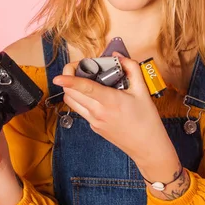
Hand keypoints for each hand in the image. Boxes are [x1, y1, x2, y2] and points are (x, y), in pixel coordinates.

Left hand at [53, 52, 177, 165]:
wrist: (147, 147)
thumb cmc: (147, 120)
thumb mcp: (143, 91)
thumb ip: (131, 68)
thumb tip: (118, 56)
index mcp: (110, 101)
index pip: (85, 88)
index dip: (69, 81)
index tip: (57, 77)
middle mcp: (98, 112)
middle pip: (71, 93)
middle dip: (69, 77)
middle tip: (82, 67)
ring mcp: (93, 121)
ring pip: (72, 102)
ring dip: (72, 89)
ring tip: (85, 79)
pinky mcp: (93, 127)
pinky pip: (81, 110)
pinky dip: (82, 99)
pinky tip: (96, 95)